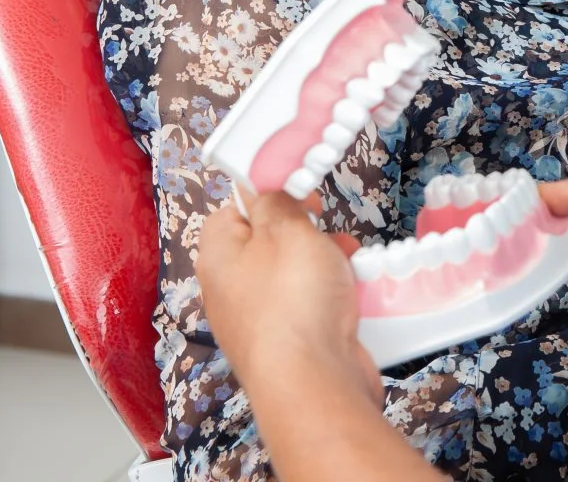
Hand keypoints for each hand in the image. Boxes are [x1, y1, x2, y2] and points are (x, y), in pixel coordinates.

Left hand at [196, 190, 380, 419]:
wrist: (312, 379)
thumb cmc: (293, 302)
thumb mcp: (287, 229)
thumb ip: (275, 201)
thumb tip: (264, 189)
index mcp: (218, 258)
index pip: (231, 211)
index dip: (267, 197)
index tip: (300, 196)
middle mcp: (230, 291)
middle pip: (268, 244)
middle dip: (306, 234)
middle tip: (326, 233)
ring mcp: (258, 322)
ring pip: (293, 276)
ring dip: (324, 265)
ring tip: (345, 267)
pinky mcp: (287, 345)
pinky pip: (309, 307)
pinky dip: (330, 298)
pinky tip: (349, 299)